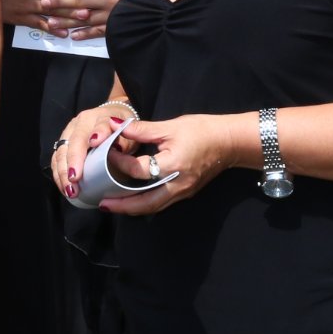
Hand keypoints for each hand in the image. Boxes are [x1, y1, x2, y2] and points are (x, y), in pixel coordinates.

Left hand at [29, 0, 135, 40]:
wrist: (158, 0)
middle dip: (59, 0)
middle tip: (43, 1)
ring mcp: (110, 13)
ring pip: (84, 17)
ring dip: (66, 20)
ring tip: (51, 22)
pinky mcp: (115, 26)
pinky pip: (98, 31)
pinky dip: (85, 34)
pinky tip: (73, 36)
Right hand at [50, 103, 128, 191]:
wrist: (112, 120)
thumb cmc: (122, 130)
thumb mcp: (131, 134)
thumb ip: (126, 142)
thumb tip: (118, 150)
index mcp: (101, 116)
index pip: (100, 124)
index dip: (98, 133)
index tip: (95, 142)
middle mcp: (81, 122)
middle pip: (74, 141)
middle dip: (73, 161)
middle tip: (75, 180)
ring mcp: (69, 133)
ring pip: (61, 152)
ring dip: (63, 172)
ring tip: (70, 190)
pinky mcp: (63, 144)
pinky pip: (57, 159)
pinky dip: (59, 175)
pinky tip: (64, 187)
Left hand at [93, 115, 234, 216]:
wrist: (230, 142)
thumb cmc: (202, 131)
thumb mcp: (171, 126)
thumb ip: (142, 129)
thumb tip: (116, 126)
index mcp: (173, 166)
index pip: (139, 170)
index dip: (120, 163)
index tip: (107, 154)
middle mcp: (178, 184)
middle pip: (145, 203)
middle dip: (123, 206)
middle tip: (102, 204)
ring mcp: (183, 191)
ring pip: (153, 206)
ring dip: (132, 208)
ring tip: (113, 205)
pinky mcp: (185, 192)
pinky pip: (161, 202)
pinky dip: (145, 203)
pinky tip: (133, 199)